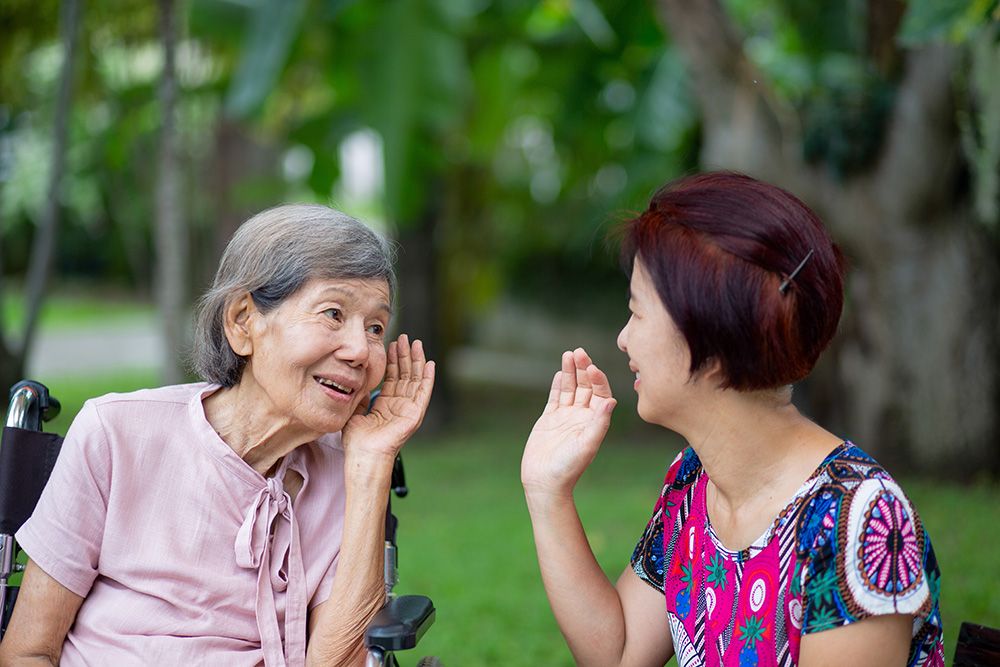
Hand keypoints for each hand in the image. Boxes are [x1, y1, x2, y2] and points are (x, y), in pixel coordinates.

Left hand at [342, 334, 434, 463]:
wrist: (363, 454)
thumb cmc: (357, 440)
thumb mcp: (355, 411)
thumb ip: (360, 396)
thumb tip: (358, 381)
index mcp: (386, 405)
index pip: (393, 377)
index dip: (393, 361)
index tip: (392, 344)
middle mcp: (399, 405)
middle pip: (405, 375)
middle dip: (405, 355)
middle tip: (405, 337)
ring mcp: (408, 410)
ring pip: (415, 380)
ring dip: (416, 361)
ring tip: (416, 343)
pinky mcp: (415, 414)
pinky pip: (424, 393)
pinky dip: (428, 378)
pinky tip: (429, 364)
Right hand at [521, 348, 616, 497]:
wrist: (545, 481)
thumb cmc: (569, 467)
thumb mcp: (587, 445)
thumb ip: (599, 423)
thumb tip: (611, 401)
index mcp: (595, 421)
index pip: (600, 394)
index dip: (598, 379)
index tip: (592, 368)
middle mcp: (582, 416)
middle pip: (585, 386)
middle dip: (583, 369)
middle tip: (579, 352)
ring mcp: (565, 416)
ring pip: (570, 388)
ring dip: (570, 372)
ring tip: (568, 354)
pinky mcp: (549, 419)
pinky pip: (555, 397)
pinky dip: (557, 384)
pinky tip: (559, 372)